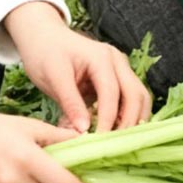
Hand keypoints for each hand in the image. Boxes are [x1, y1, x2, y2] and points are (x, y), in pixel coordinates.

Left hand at [4, 2, 151, 133]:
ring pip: (139, 97)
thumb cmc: (45, 53)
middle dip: (129, 122)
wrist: (43, 36)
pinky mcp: (118, 78)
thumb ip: (70, 102)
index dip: (108, 119)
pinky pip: (130, 99)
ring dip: (134, 120)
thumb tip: (83, 130)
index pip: (112, 93)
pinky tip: (116, 132)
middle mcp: (117, 61)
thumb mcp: (53, 77)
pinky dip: (127, 116)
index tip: (101, 142)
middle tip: (116, 147)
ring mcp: (120, 68)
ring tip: (119, 142)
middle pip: (135, 95)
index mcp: (101, 57)